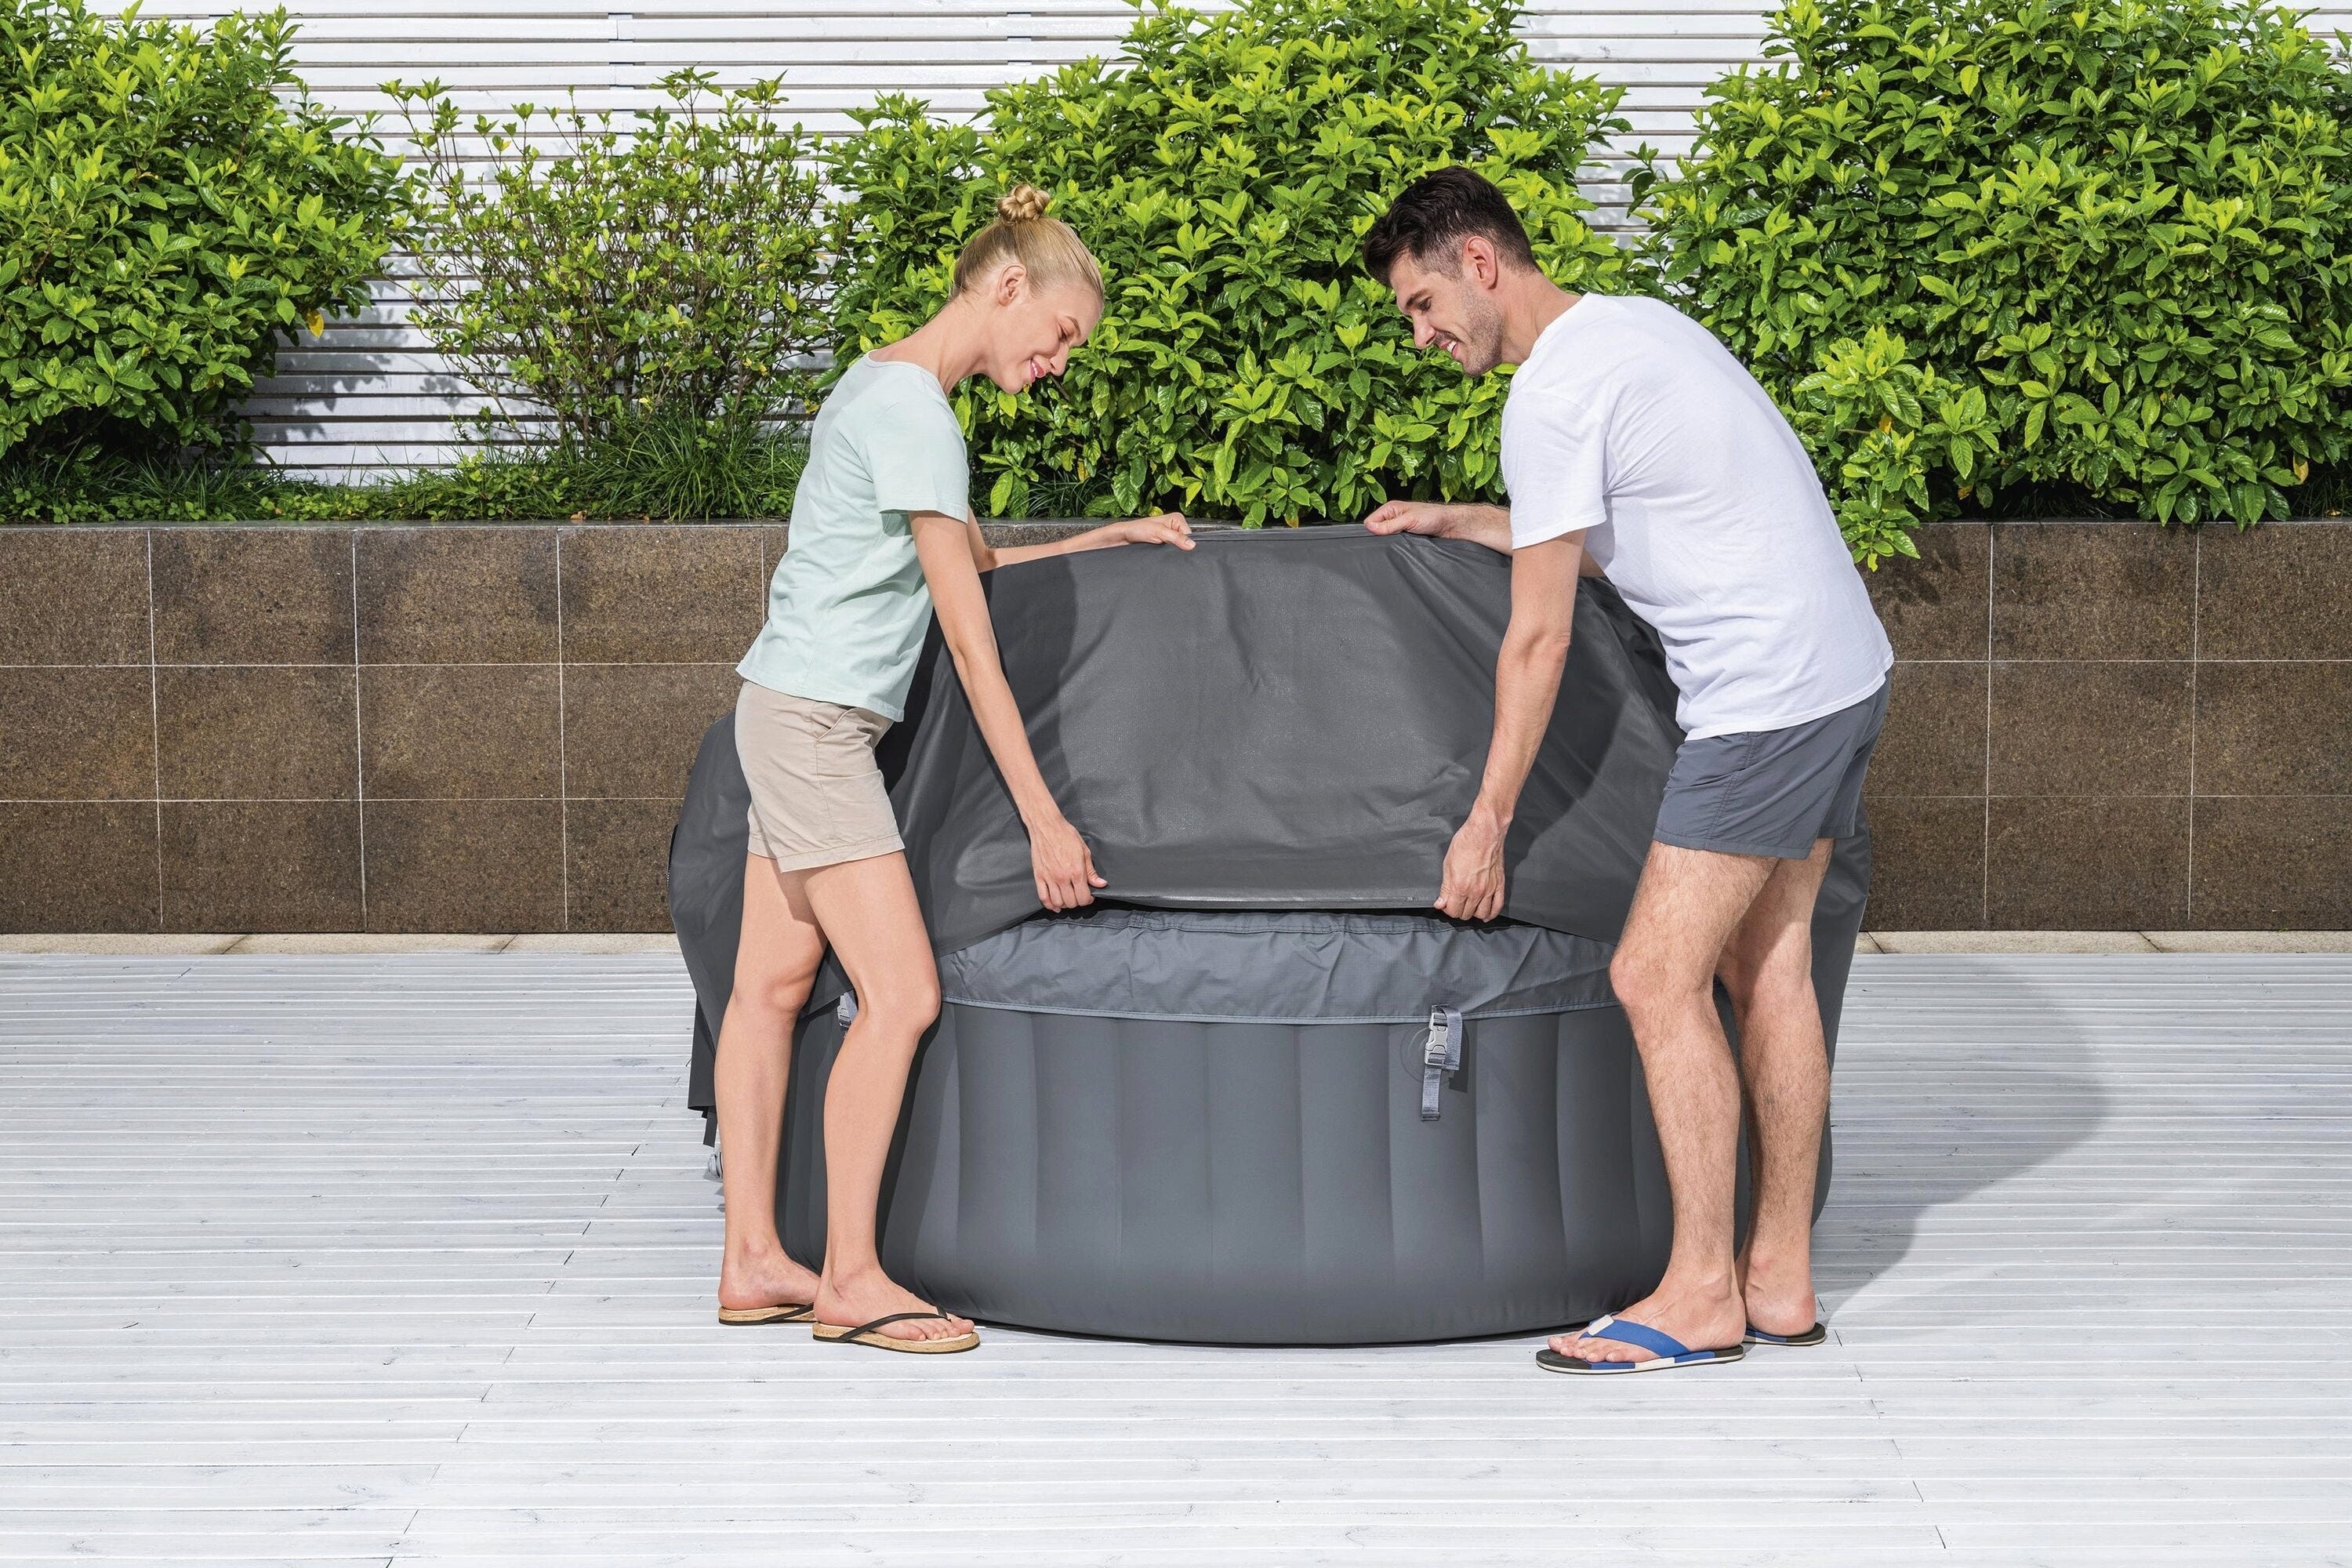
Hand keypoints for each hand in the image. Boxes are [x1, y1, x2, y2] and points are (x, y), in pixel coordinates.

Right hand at [1028, 812, 1107, 911]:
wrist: (1047, 826)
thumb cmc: (1066, 835)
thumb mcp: (1084, 851)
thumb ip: (1091, 871)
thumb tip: (1100, 884)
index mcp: (1076, 871)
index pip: (1083, 897)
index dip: (1088, 899)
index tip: (1089, 895)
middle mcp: (1062, 877)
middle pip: (1071, 902)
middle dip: (1077, 902)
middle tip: (1079, 895)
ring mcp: (1049, 878)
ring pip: (1058, 902)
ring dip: (1064, 904)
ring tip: (1068, 898)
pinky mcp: (1039, 876)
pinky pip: (1043, 897)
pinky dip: (1049, 905)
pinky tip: (1055, 904)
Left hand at [1097, 512, 1193, 549]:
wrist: (1124, 538)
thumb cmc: (1137, 529)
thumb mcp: (1159, 532)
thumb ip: (1176, 538)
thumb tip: (1191, 545)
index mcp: (1177, 519)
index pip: (1190, 534)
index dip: (1186, 543)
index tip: (1179, 549)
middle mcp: (1175, 526)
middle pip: (1185, 542)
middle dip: (1179, 548)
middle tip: (1167, 549)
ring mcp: (1171, 536)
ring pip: (1179, 548)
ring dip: (1172, 551)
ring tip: (1162, 550)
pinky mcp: (1165, 544)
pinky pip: (1172, 551)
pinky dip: (1168, 554)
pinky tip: (1162, 553)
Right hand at [1363, 500, 1509, 553]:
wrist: (1453, 527)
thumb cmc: (1435, 517)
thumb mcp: (1409, 520)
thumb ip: (1389, 525)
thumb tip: (1370, 527)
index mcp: (1391, 509)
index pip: (1370, 521)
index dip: (1371, 531)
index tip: (1375, 539)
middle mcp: (1394, 518)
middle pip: (1377, 531)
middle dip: (1380, 539)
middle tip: (1387, 545)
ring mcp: (1401, 529)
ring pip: (1387, 540)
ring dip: (1391, 544)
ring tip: (1398, 546)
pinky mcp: (1408, 539)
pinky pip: (1397, 545)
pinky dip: (1398, 548)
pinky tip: (1403, 550)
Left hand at [1434, 809, 1507, 921]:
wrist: (1485, 833)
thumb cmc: (1466, 843)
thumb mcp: (1447, 865)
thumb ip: (1445, 888)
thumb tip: (1440, 903)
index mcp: (1460, 887)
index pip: (1453, 911)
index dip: (1447, 909)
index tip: (1446, 904)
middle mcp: (1475, 892)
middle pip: (1466, 914)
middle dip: (1459, 910)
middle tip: (1457, 903)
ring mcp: (1489, 890)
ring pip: (1481, 914)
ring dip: (1474, 913)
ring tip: (1469, 907)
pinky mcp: (1499, 885)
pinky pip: (1498, 907)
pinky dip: (1491, 914)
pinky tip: (1486, 914)